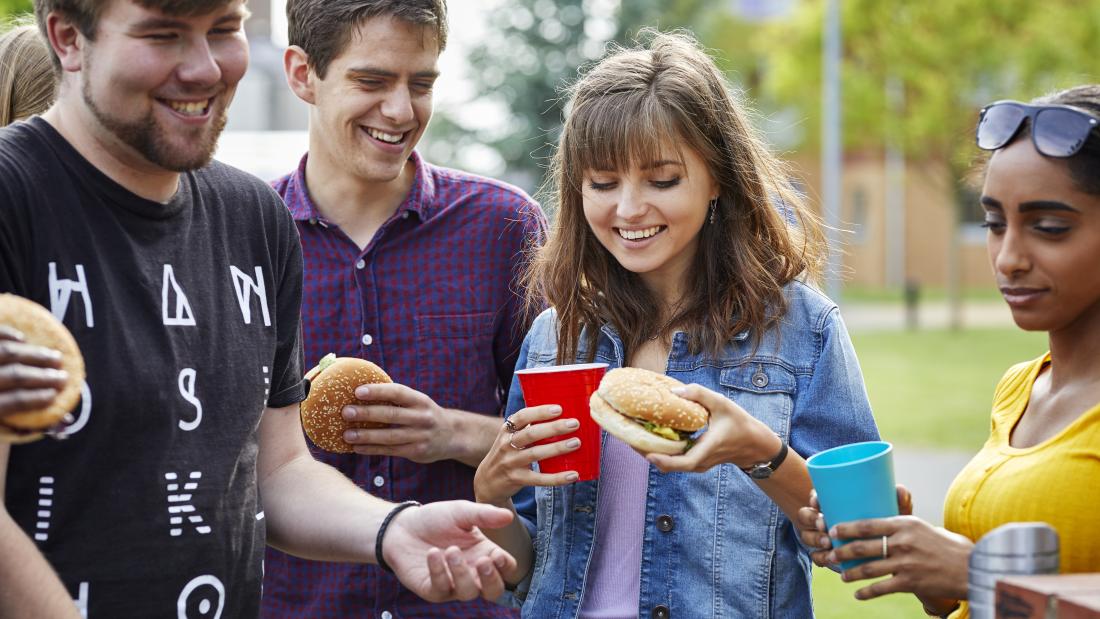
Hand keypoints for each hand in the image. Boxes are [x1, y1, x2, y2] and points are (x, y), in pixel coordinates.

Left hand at [0, 325, 67, 419]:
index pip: (11, 401)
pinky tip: (22, 340)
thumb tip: (63, 422)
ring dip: (34, 354)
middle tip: (62, 377)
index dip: (35, 399)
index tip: (54, 395)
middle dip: (42, 376)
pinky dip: (7, 334)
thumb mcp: (0, 427)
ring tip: (54, 357)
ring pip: (5, 352)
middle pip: (11, 375)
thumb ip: (26, 425)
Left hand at [341, 383, 462, 463]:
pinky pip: (390, 450)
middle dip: (367, 413)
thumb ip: (396, 398)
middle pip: (391, 415)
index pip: (398, 392)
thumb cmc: (424, 414)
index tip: (357, 391)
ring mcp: (420, 436)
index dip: (378, 391)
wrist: (452, 435)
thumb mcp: (418, 402)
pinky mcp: (416, 451)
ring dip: (366, 435)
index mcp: (420, 400)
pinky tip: (357, 448)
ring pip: (389, 436)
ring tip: (347, 434)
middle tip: (346, 412)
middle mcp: (422, 417)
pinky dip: (372, 449)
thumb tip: (360, 391)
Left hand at [383, 500, 517, 602]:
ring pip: (468, 592)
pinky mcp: (431, 589)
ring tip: (451, 550)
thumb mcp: (460, 512)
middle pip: (493, 591)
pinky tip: (432, 553)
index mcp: (484, 553)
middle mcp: (472, 573)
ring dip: (462, 573)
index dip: (506, 566)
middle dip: (491, 580)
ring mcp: (452, 584)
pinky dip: (438, 572)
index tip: (497, 556)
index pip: (506, 569)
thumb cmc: (435, 520)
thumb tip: (508, 516)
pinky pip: (440, 589)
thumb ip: (483, 515)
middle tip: (483, 562)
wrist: (402, 526)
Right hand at [473, 405, 581, 505]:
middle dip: (553, 428)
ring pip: (535, 454)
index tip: (559, 409)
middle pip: (531, 434)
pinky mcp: (517, 479)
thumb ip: (527, 427)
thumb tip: (560, 415)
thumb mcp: (510, 437)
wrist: (488, 482)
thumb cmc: (507, 454)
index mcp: (507, 431)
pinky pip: (539, 479)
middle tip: (574, 423)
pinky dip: (557, 478)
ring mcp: (511, 463)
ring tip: (576, 443)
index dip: (540, 412)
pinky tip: (573, 474)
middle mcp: (507, 445)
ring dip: (557, 448)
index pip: (522, 416)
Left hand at [645, 383, 777, 472]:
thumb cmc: (739, 423)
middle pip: (668, 465)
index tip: (647, 453)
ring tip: (632, 435)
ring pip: (668, 464)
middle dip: (646, 452)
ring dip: (650, 452)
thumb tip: (675, 391)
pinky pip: (673, 461)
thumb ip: (700, 394)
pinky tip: (649, 437)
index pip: (683, 463)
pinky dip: (659, 451)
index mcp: (707, 450)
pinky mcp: (694, 462)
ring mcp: (696, 465)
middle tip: (626, 436)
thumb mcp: (723, 403)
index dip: (664, 460)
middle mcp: (699, 462)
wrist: (753, 445)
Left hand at [814, 486, 971, 604]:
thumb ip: (900, 526)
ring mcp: (906, 563)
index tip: (832, 529)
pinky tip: (858, 594)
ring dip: (851, 573)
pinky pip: (881, 588)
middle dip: (842, 551)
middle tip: (830, 554)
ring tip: (842, 575)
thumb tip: (875, 523)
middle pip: (862, 547)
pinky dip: (866, 592)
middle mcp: (903, 542)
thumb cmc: (944, 545)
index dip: (846, 527)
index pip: (868, 524)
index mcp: (904, 524)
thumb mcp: (921, 527)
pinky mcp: (911, 582)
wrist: (970, 566)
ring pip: (868, 569)